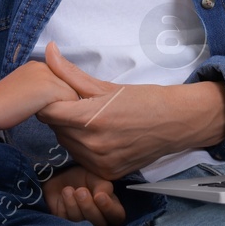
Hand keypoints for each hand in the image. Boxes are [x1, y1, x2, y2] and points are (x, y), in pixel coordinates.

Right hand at [0, 62, 77, 128]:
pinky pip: (70, 102)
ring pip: (72, 95)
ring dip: (64, 108)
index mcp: (39, 65)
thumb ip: (42, 88)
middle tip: (46, 112)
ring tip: (44, 114)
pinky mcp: (48, 87)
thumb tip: (60, 99)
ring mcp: (47, 75)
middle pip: (71, 87)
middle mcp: (45, 65)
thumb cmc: (2, 106)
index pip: (64, 81)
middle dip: (65, 102)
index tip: (45, 108)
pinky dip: (63, 112)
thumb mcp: (25, 90)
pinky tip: (45, 116)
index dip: (60, 98)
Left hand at [37, 43, 224, 179]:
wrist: (176, 123)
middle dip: (62, 115)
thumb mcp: (107, 85)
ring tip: (92, 120)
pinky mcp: (106, 173)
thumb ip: (70, 72)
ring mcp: (99, 162)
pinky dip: (85, 148)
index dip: (49, 101)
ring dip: (72, 132)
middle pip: (56, 129)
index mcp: (90, 119)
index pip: (48, 112)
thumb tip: (48, 51)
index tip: (59, 94)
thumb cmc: (144, 99)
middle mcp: (92, 145)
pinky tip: (101, 136)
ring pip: (67, 145)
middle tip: (80, 105)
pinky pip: (82, 159)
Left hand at [42, 165, 125, 225]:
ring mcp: (82, 224)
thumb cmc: (82, 177)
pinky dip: (64, 206)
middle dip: (89, 207)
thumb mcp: (95, 177)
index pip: (118, 216)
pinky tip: (64, 194)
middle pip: (100, 224)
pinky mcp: (67, 224)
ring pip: (82, 224)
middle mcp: (99, 218)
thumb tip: (103, 196)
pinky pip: (67, 221)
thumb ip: (104, 186)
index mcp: (111, 206)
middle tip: (80, 191)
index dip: (110, 209)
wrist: (61, 177)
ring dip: (73, 205)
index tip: (99, 196)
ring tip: (68, 190)